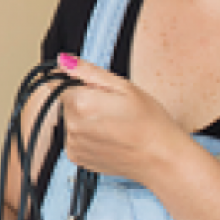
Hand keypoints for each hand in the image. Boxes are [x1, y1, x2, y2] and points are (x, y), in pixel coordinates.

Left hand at [56, 53, 190, 183]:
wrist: (162, 159)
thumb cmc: (149, 122)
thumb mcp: (124, 86)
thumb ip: (88, 71)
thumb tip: (63, 60)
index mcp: (82, 103)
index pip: (57, 82)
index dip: (76, 81)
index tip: (92, 86)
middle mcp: (72, 125)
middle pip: (66, 101)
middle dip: (83, 99)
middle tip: (112, 106)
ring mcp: (73, 144)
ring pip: (70, 119)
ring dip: (85, 118)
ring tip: (113, 124)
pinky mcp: (77, 157)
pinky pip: (74, 138)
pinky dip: (87, 135)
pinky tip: (108, 137)